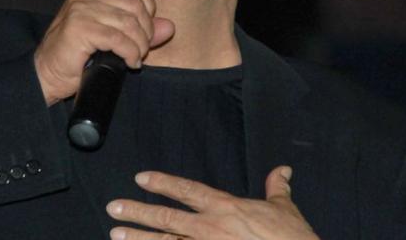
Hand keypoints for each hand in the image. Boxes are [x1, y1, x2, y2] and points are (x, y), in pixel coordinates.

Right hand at [33, 0, 174, 104]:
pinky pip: (119, 38)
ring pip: (130, 23)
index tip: (144, 30)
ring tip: (135, 57)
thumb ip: (140, 29)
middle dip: (146, 31)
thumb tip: (170, 27)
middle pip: (136, 4)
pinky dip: (130, 53)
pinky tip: (129, 62)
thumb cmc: (79, 54)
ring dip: (139, 45)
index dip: (148, 7)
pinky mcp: (79, 27)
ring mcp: (81, 8)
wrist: (47, 73)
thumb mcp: (114, 36)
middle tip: (141, 50)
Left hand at [105, 166, 318, 239]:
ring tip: (116, 235)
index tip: (142, 178)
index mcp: (226, 208)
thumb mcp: (285, 209)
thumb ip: (277, 188)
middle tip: (114, 208)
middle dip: (138, 213)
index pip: (188, 190)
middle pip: (167, 218)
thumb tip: (282, 171)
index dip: (163, 183)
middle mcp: (211, 228)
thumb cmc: (291, 237)